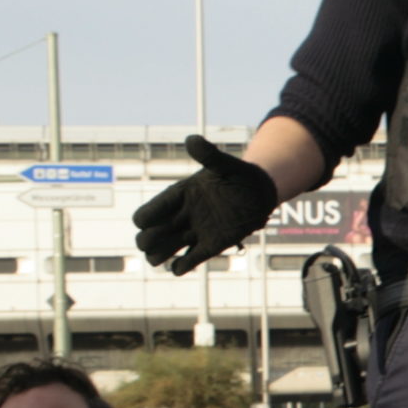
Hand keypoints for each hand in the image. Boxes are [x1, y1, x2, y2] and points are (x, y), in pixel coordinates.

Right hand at [134, 135, 278, 274]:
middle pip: (149, 234)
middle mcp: (182, 215)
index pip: (149, 212)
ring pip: (163, 250)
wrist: (262, 193)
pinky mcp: (210, 246)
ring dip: (158, 257)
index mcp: (179, 196)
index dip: (145, 218)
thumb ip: (209, 156)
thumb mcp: (227, 166)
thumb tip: (191, 139)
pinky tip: (179, 268)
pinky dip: (180, 267)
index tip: (151, 220)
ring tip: (162, 259)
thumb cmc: (242, 176)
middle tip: (157, 243)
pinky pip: (189, 261)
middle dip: (147, 241)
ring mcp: (195, 232)